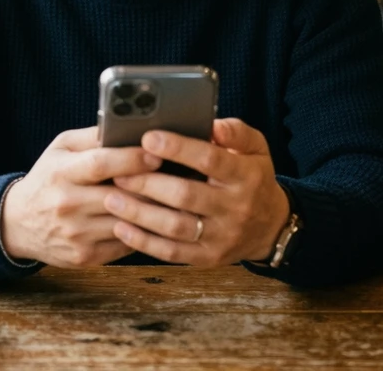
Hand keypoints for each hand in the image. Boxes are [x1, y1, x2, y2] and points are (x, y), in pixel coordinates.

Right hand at [0, 127, 160, 267]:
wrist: (18, 224)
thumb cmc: (48, 179)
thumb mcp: (60, 149)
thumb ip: (92, 137)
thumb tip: (126, 126)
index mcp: (61, 173)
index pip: (101, 164)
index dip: (132, 159)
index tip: (157, 154)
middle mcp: (68, 205)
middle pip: (121, 196)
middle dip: (153, 186)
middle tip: (179, 176)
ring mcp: (77, 234)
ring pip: (129, 223)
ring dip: (155, 212)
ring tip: (176, 199)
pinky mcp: (86, 256)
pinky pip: (126, 244)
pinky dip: (144, 232)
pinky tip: (158, 221)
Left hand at [104, 118, 290, 265]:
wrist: (270, 227)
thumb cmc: (253, 178)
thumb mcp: (256, 148)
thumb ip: (235, 132)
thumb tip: (212, 124)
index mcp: (245, 176)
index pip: (210, 160)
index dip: (178, 148)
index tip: (148, 138)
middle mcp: (234, 208)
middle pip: (186, 195)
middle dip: (148, 183)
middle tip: (119, 171)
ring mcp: (221, 236)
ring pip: (175, 227)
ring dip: (140, 214)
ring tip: (111, 199)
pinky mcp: (207, 258)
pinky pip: (172, 253)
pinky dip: (143, 242)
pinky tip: (121, 228)